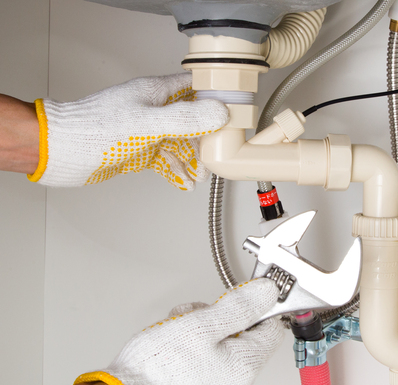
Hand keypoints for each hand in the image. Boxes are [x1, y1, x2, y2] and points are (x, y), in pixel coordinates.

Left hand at [29, 73, 227, 189]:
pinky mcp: (139, 151)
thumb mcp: (148, 124)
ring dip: (193, 159)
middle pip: (192, 119)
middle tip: (221, 152)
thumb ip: (185, 119)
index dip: (215, 95)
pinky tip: (186, 183)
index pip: (193, 87)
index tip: (233, 110)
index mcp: (155, 93)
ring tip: (203, 175)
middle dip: (208, 136)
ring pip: (180, 143)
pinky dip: (177, 171)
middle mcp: (153, 110)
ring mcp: (146, 131)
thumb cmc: (95, 131)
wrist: (62, 152)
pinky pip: (166, 160)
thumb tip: (219, 113)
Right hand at [75, 278, 283, 384]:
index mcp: (245, 367)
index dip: (258, 305)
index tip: (240, 294)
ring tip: (178, 329)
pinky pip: (205, 360)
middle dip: (220, 316)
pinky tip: (172, 343)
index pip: (271, 327)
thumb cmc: (157, 370)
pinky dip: (191, 346)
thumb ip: (239, 306)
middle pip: (243, 335)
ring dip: (201, 328)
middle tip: (198, 315)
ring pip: (220, 345)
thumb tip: (268, 293)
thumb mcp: (202, 325)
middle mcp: (237, 384)